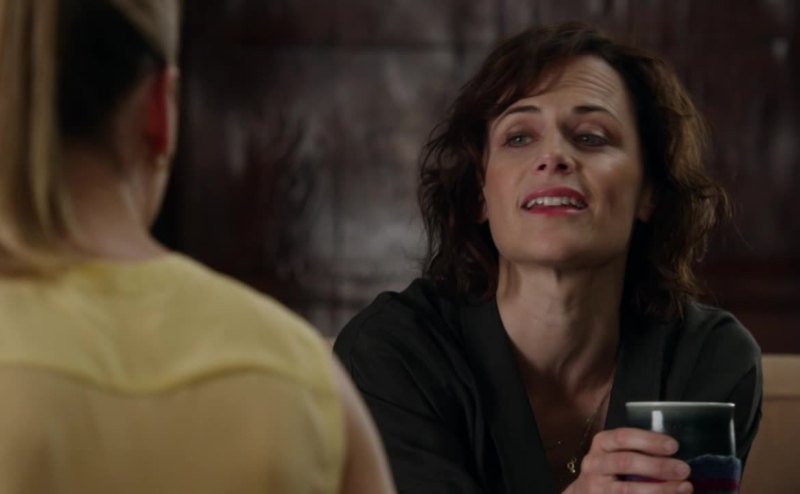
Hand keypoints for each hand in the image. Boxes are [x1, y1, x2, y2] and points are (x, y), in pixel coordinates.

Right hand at [562, 427, 691, 493]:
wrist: (588, 492)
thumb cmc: (611, 468)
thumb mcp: (617, 452)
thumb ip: (638, 450)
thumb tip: (674, 452)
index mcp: (601, 443)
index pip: (623, 437)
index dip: (649, 441)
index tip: (674, 446)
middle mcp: (594, 463)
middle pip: (626, 462)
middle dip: (658, 466)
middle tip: (684, 469)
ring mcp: (596, 487)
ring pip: (628, 489)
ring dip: (659, 489)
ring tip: (684, 487)